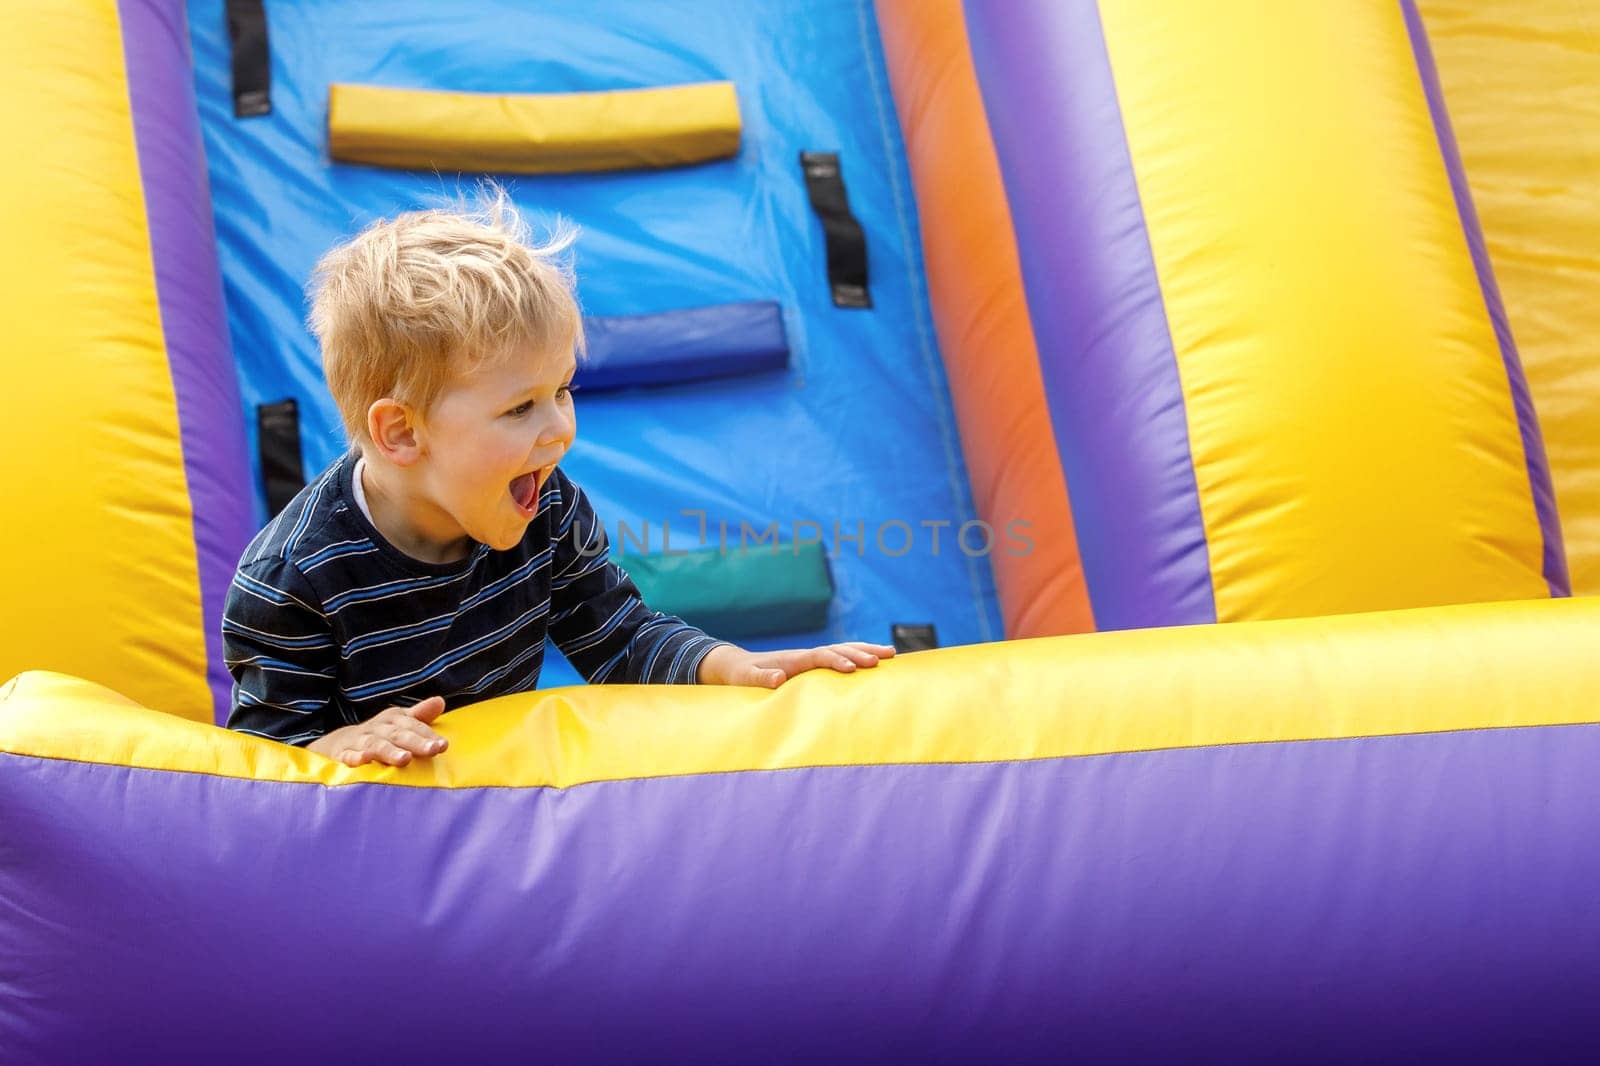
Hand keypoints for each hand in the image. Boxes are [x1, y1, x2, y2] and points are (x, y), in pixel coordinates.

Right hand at [307, 696, 448, 766]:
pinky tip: (364, 760)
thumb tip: (440, 701)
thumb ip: (420, 716)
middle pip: (397, 735)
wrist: (341, 743)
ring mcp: (359, 740)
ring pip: (375, 745)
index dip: (427, 735)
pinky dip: (355, 757)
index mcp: (393, 719)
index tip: (443, 745)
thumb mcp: (399, 723)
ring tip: (405, 759)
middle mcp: (378, 728)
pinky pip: (348, 755)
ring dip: (390, 751)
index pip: (412, 726)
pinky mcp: (343, 753)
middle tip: (432, 750)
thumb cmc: (380, 734)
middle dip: (415, 742)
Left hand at [696, 642, 895, 688]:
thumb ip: (761, 678)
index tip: (854, 668)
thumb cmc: (741, 676)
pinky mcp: (813, 664)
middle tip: (884, 658)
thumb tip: (780, 677)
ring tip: (891, 653)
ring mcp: (810, 658)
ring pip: (843, 649)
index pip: (820, 656)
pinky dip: (858, 655)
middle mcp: (805, 655)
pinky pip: (840, 657)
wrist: (737, 666)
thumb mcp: (745, 679)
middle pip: (839, 648)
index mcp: (793, 660)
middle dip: (861, 652)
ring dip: (865, 650)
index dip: (837, 660)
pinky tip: (875, 661)